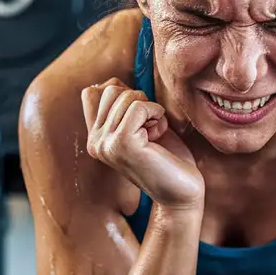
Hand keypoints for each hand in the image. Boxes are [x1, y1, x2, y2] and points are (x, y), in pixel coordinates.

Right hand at [82, 78, 204, 208]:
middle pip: (111, 90)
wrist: (182, 192)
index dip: (122, 93)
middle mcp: (94, 142)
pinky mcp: (121, 144)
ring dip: (151, 111)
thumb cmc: (168, 158)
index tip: (142, 117)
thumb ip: (124, 106)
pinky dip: (156, 114)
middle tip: (151, 130)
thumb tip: (113, 82)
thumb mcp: (142, 125)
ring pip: (126, 96)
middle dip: (139, 102)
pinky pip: (139, 107)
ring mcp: (105, 144)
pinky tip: (159, 135)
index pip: (93, 92)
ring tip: (155, 136)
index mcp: (95, 138)